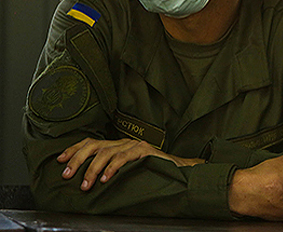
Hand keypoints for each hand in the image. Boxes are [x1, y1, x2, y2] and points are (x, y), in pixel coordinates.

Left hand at [57, 137, 202, 190]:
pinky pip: (124, 157)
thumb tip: (87, 181)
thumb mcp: (126, 170)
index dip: (74, 150)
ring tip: (86, 184)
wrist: (178, 171)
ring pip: (107, 152)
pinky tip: (106, 179)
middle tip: (68, 175)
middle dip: (78, 159)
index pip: (91, 143)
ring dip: (92, 169)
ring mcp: (135, 145)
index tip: (60, 160)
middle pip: (95, 145)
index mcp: (118, 146)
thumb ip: (110, 170)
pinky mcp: (145, 151)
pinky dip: (112, 168)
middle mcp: (124, 142)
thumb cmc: (151, 173)